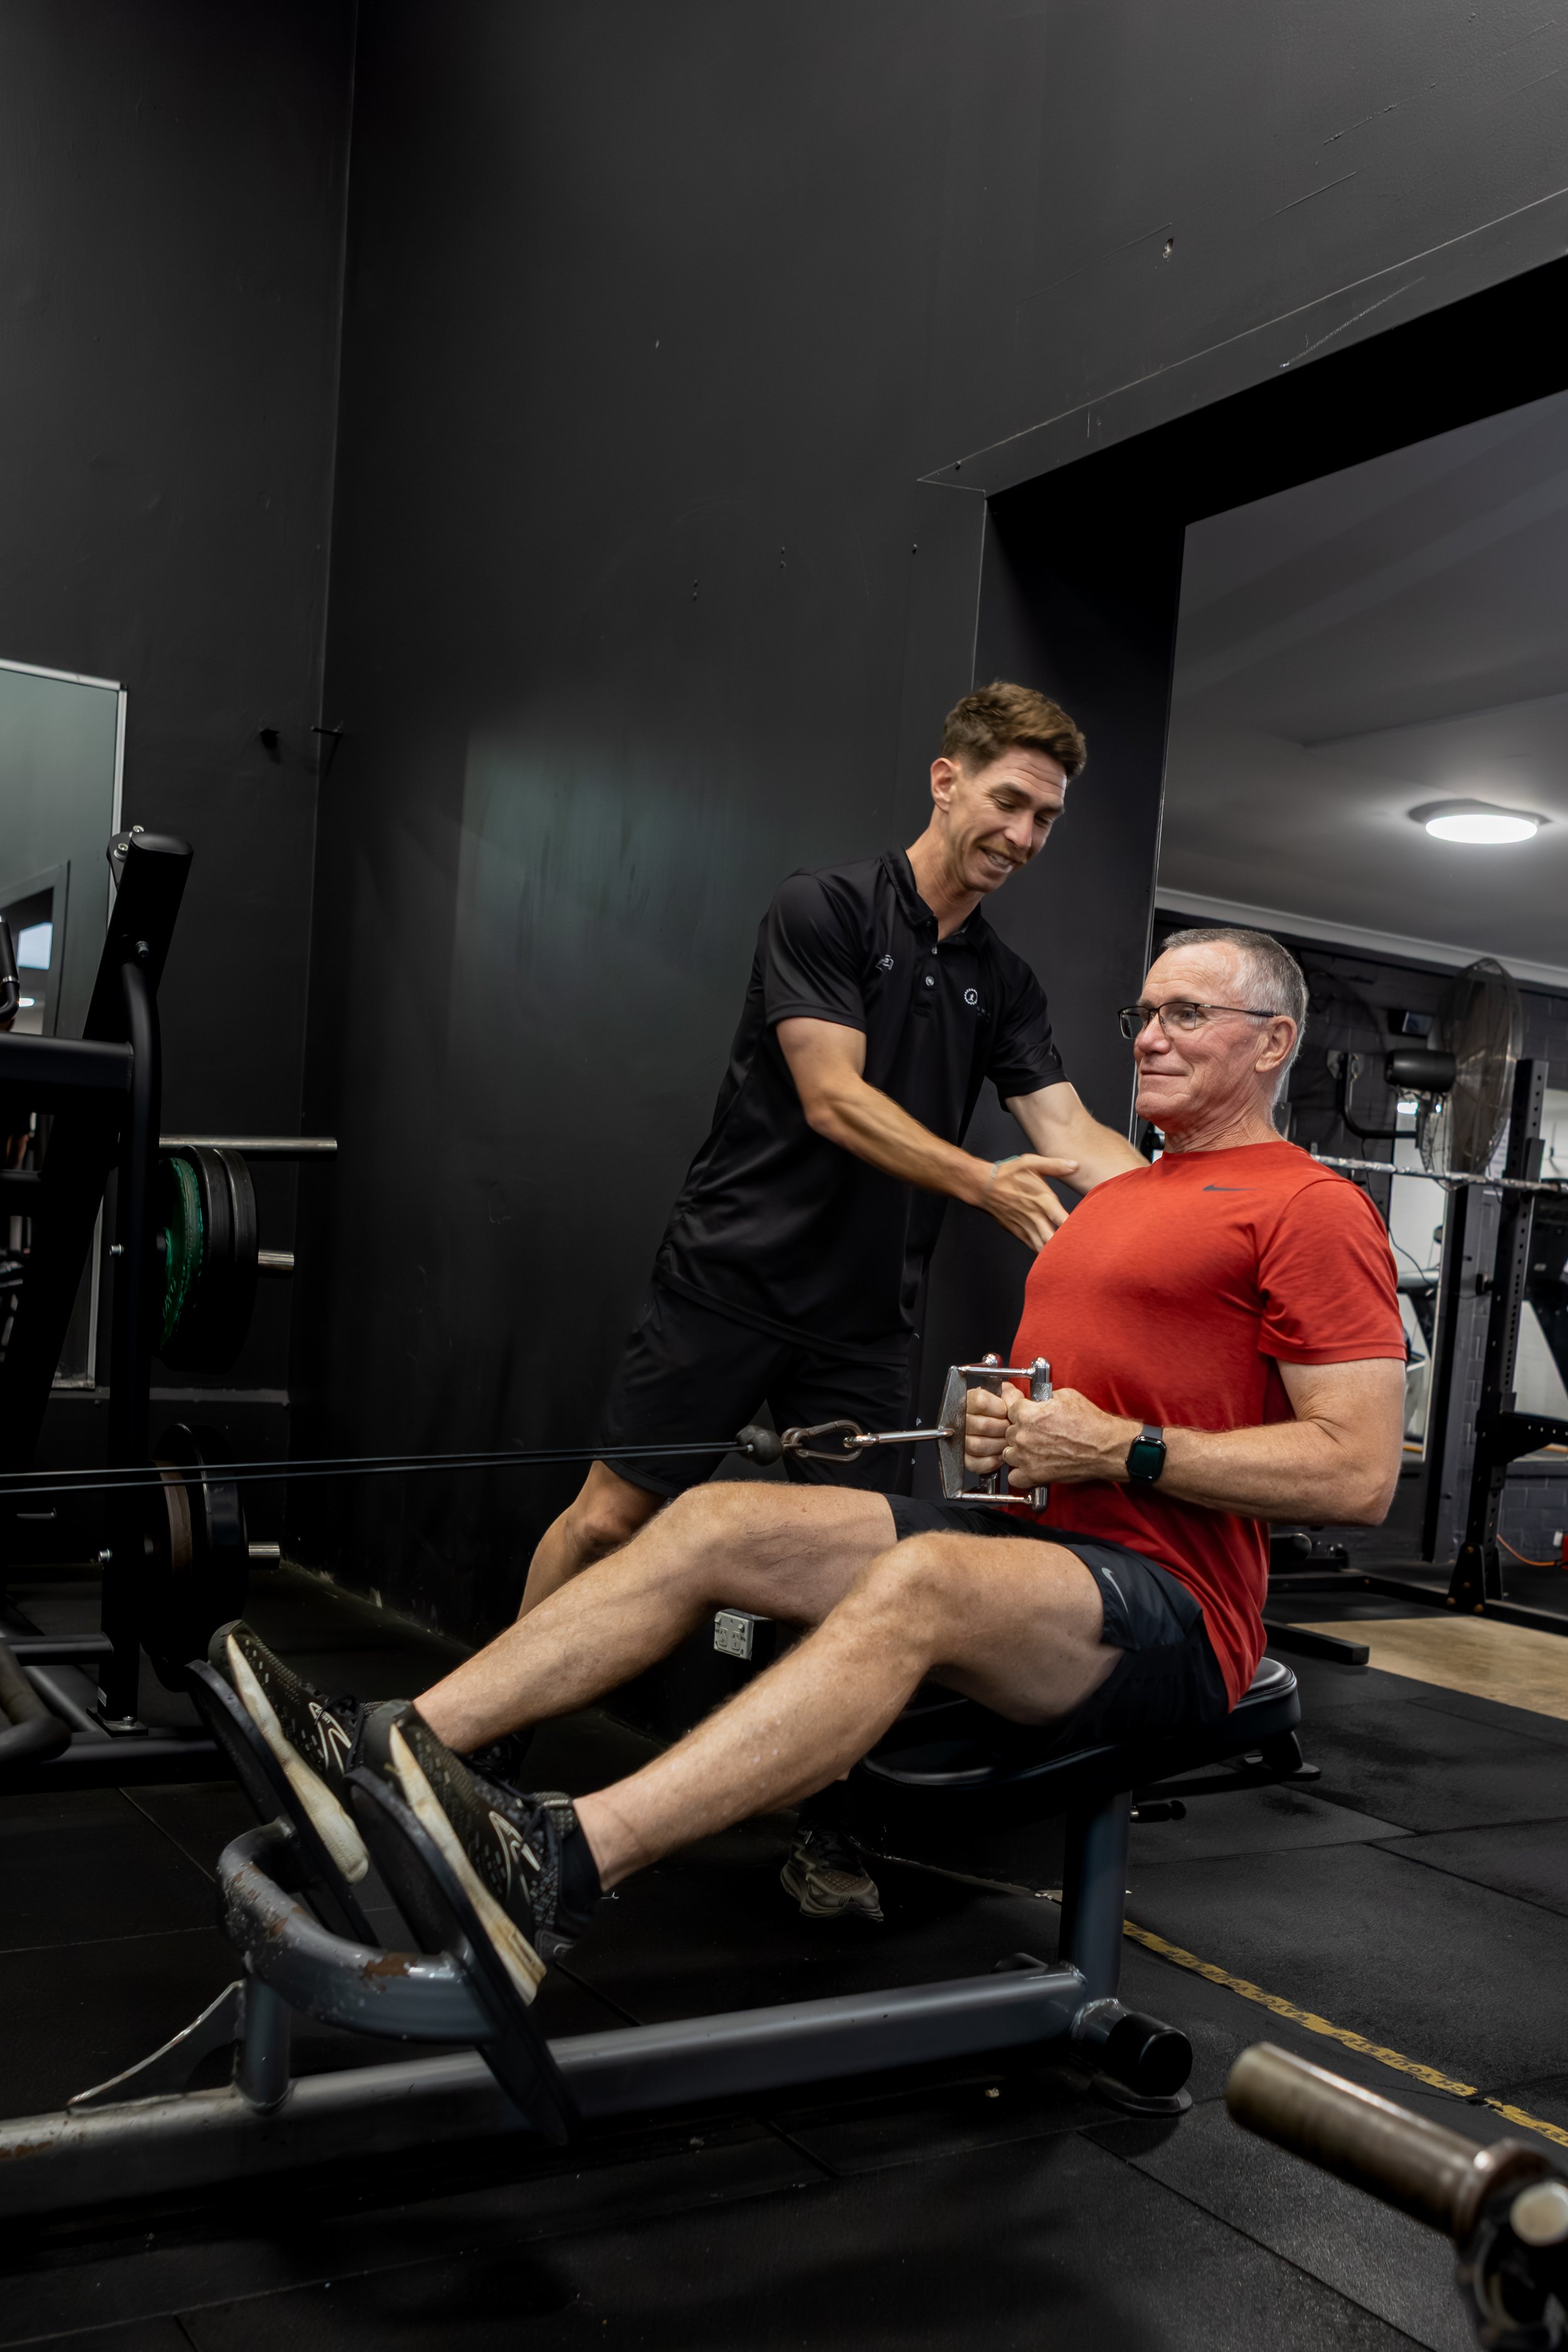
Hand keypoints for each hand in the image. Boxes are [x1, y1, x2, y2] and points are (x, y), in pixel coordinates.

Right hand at [963, 1383, 1010, 1473]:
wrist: (998, 1427)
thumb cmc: (1001, 1411)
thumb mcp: (1007, 1397)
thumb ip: (1011, 1395)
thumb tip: (1013, 1398)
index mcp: (968, 1401)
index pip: (981, 1402)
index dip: (999, 1408)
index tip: (1006, 1411)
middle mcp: (961, 1420)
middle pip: (982, 1426)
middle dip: (1003, 1429)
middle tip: (1011, 1428)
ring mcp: (961, 1440)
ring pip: (978, 1445)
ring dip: (999, 1445)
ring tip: (1007, 1442)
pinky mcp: (966, 1459)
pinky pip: (976, 1463)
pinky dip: (992, 1461)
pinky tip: (1000, 1454)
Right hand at [980, 1155, 1078, 1251]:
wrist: (984, 1187)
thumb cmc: (1008, 1174)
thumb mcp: (1031, 1163)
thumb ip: (1055, 1165)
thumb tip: (1075, 1165)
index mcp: (1042, 1200)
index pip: (1062, 1219)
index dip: (1075, 1229)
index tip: (1087, 1232)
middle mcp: (1035, 1217)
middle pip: (1053, 1240)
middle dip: (1066, 1247)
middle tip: (1080, 1250)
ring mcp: (1026, 1227)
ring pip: (1043, 1248)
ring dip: (1055, 1253)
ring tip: (1069, 1255)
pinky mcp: (1018, 1232)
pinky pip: (1033, 1247)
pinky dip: (1043, 1253)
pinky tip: (1053, 1254)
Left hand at [1000, 1386, 1140, 1491]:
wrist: (1105, 1447)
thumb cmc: (1090, 1422)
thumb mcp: (1066, 1396)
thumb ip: (1043, 1396)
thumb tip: (1034, 1398)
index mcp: (1029, 1414)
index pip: (1010, 1408)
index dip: (1018, 1408)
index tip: (1021, 1409)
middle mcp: (1024, 1436)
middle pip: (1009, 1431)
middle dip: (1021, 1429)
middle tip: (1037, 1431)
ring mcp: (1027, 1458)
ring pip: (1008, 1453)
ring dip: (1018, 1450)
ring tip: (1033, 1449)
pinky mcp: (1035, 1476)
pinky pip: (1014, 1477)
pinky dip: (1020, 1473)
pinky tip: (1030, 1466)